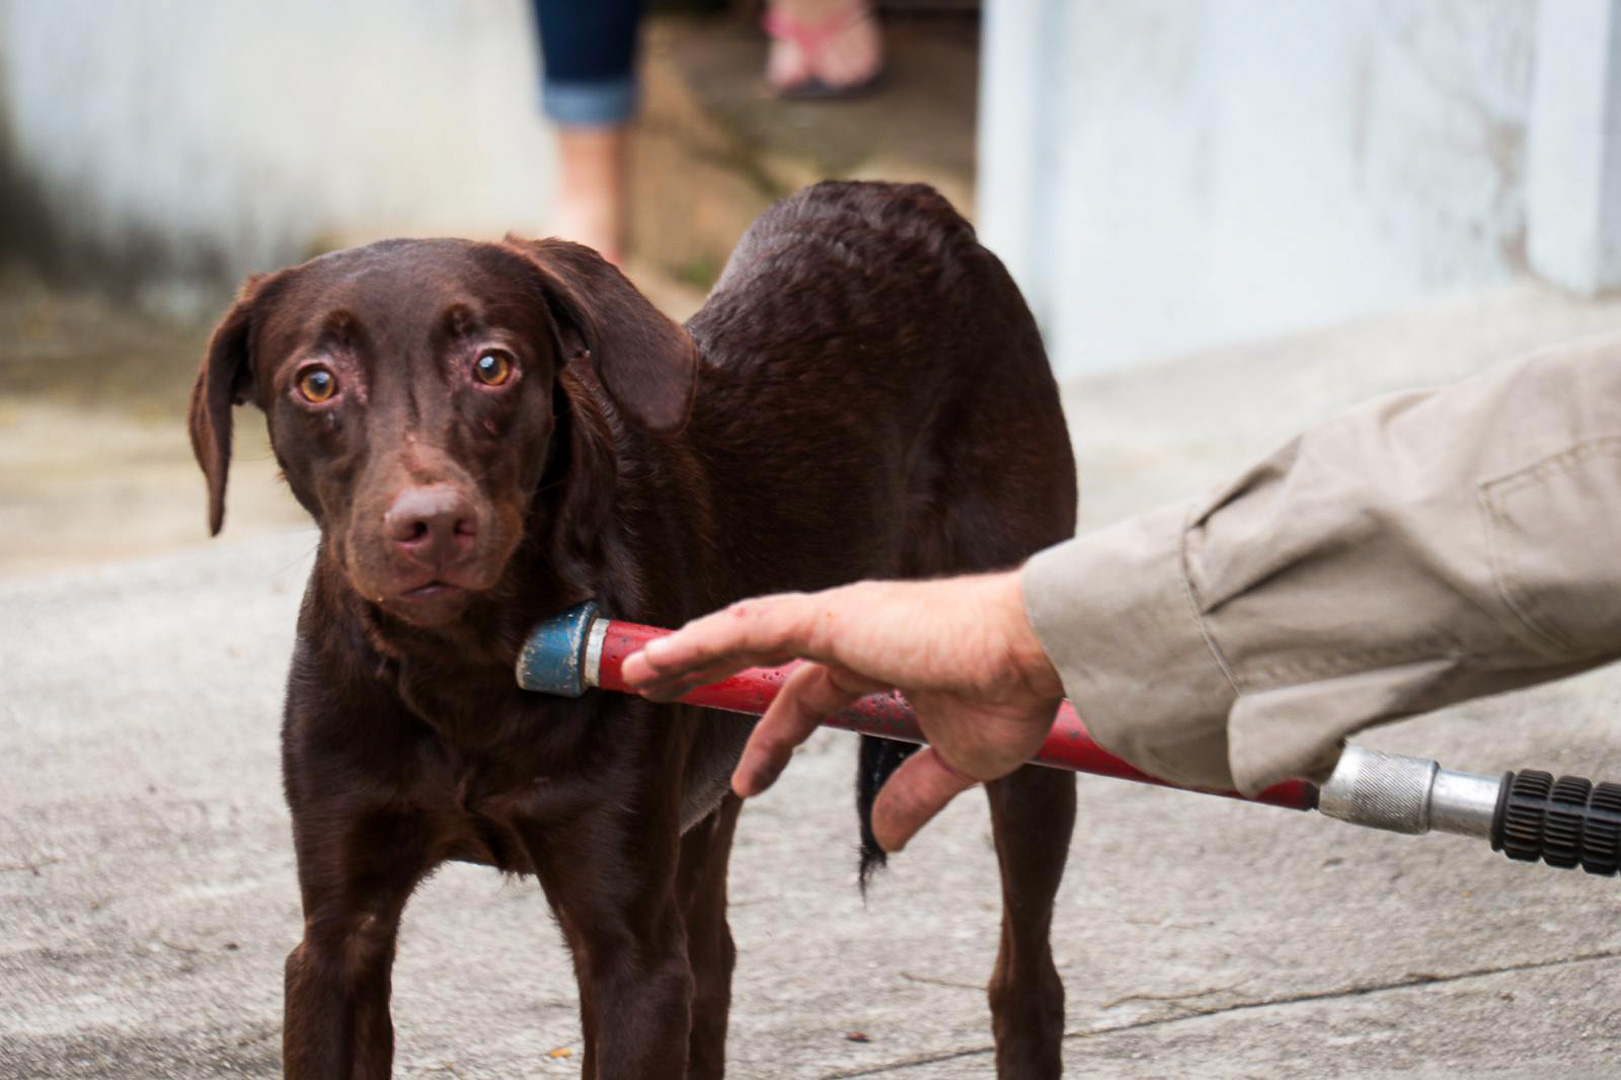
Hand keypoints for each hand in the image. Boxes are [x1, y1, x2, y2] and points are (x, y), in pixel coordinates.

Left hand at [619, 570, 1063, 852]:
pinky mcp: (833, 618)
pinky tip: (664, 658)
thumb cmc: (1014, 696)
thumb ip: (915, 793)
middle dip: (709, 670)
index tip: (750, 784)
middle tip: (659, 691)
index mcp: (882, 657)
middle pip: (761, 650)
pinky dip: (700, 640)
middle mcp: (854, 629)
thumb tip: (884, 837)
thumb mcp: (959, 761)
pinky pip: (749, 627)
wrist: (1037, 653)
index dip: (775, 739)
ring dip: (688, 652)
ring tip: (640, 673)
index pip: (810, 696)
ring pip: (743, 631)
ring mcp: (840, 618)